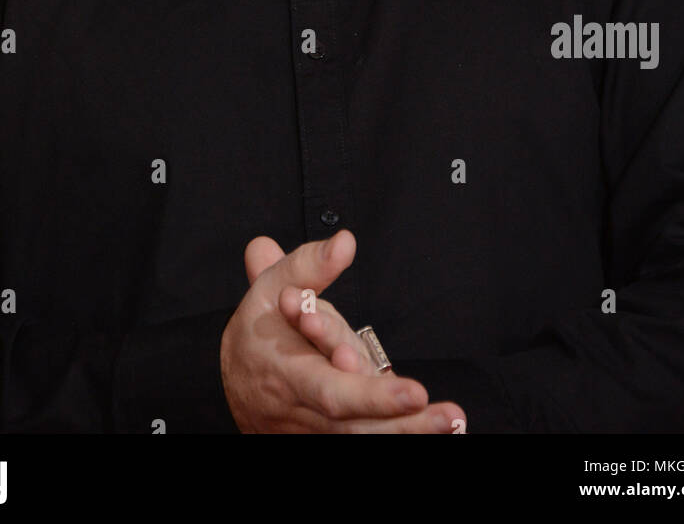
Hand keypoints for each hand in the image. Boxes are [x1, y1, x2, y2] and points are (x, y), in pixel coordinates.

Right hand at [219, 228, 465, 432]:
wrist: (233, 382)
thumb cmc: (260, 326)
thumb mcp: (271, 287)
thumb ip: (309, 265)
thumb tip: (345, 242)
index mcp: (288, 373)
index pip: (333, 391)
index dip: (373, 397)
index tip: (416, 392)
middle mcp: (305, 411)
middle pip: (357, 426)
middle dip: (404, 425)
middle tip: (448, 417)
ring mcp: (317, 432)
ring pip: (364, 439)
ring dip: (408, 433)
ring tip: (450, 421)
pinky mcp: (327, 437)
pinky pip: (362, 440)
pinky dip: (395, 436)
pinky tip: (431, 432)